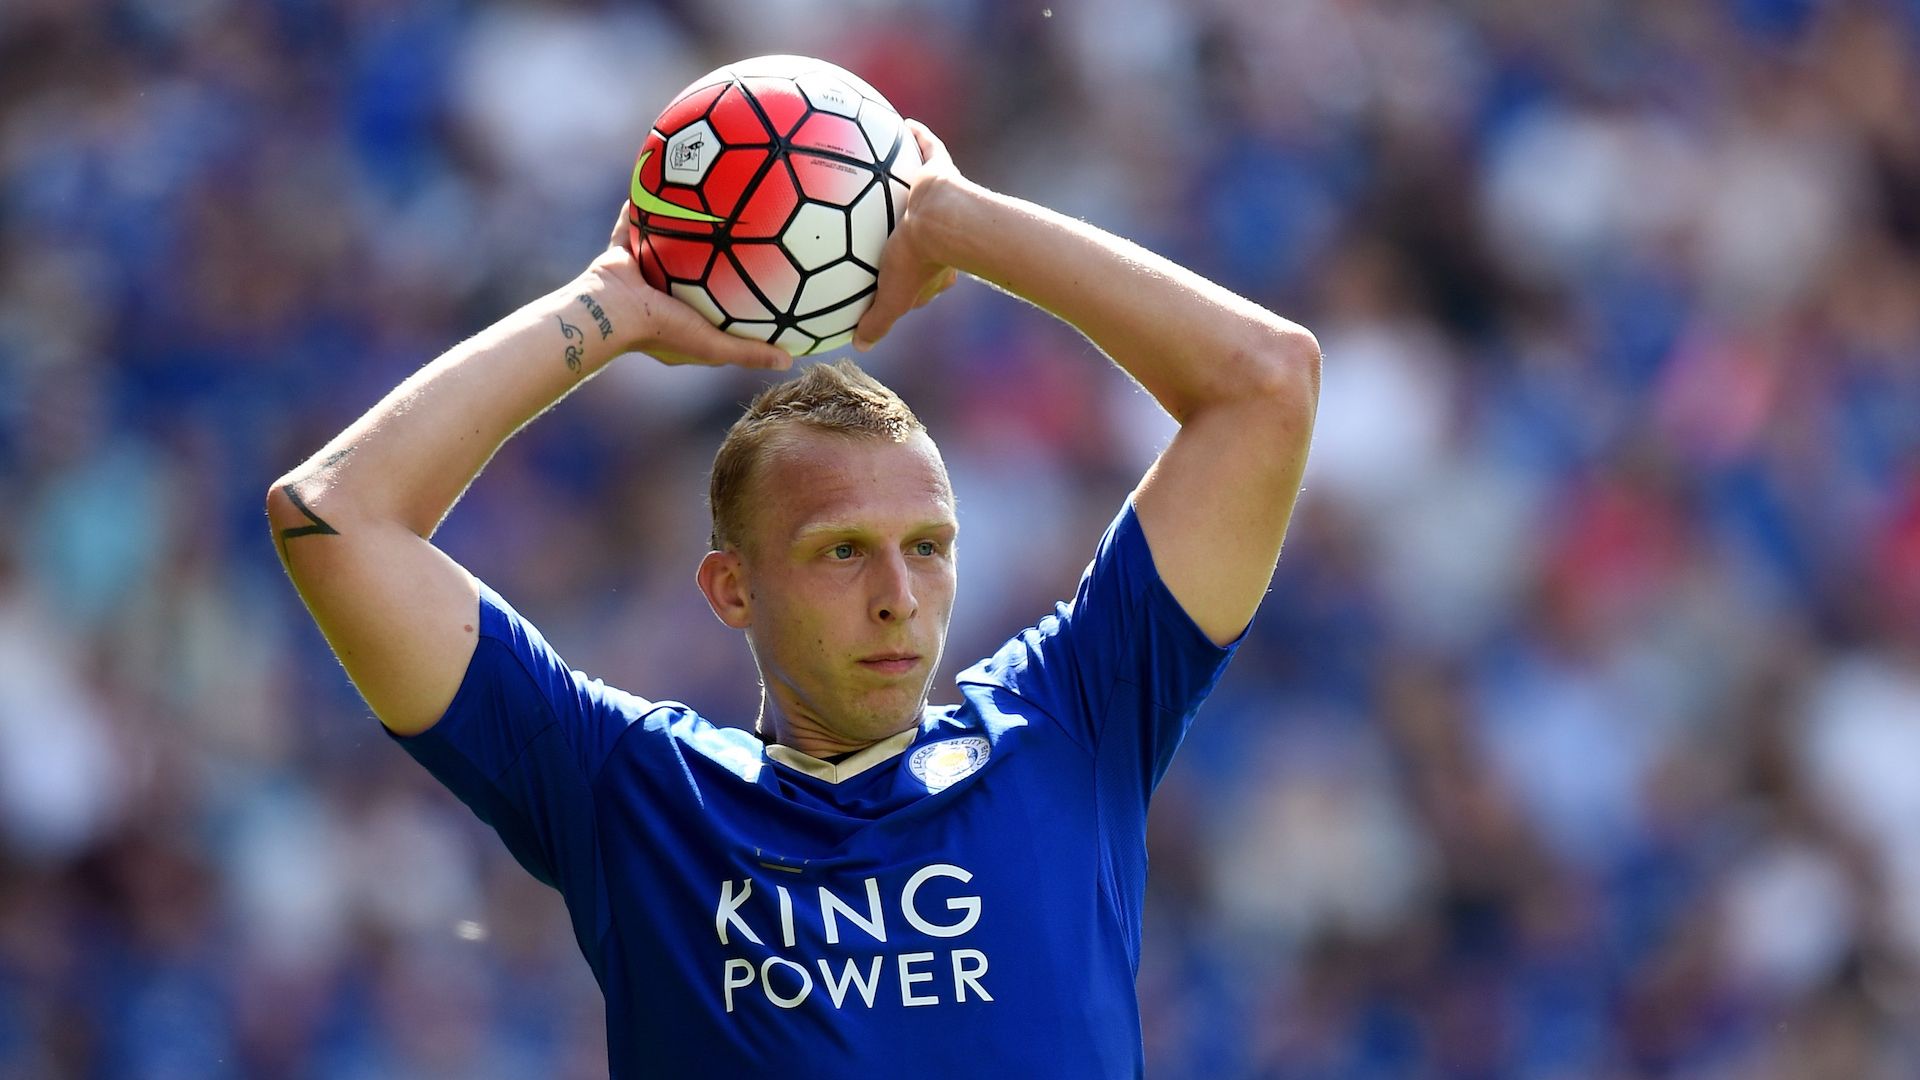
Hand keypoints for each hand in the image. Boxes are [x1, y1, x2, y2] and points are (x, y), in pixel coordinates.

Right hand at [585, 202, 791, 370]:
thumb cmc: (662, 330)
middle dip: (708, 258)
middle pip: (691, 274)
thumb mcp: (713, 345)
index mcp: (680, 321)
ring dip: (677, 231)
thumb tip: (790, 360)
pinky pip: (631, 226)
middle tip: (735, 234)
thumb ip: (749, 352)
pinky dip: (640, 209)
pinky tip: (657, 182)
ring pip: (662, 248)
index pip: (714, 310)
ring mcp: (639, 275)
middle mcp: (660, 297)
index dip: (733, 299)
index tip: (759, 281)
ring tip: (698, 202)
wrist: (607, 312)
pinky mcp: (620, 254)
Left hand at [853, 120, 964, 350]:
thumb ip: (877, 321)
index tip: (892, 275)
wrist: (945, 223)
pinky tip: (904, 124)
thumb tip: (860, 346)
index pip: (920, 272)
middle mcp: (942, 228)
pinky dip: (919, 137)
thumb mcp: (892, 297)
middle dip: (911, 227)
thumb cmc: (918, 261)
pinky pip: (929, 147)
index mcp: (937, 263)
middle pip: (922, 227)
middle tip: (895, 224)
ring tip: (892, 171)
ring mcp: (942, 198)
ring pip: (923, 189)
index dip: (907, 277)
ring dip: (911, 183)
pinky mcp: (941, 170)